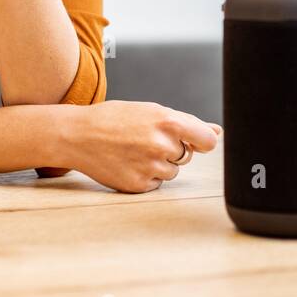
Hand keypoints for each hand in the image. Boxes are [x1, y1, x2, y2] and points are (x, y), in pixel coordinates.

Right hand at [54, 101, 222, 193]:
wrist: (78, 135)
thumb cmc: (115, 119)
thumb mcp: (151, 111)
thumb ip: (187, 123)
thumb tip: (217, 132)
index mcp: (168, 122)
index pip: (206, 140)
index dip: (203, 141)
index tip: (196, 142)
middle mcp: (162, 146)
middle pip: (186, 155)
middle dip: (172, 149)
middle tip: (146, 139)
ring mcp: (151, 167)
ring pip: (172, 171)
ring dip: (160, 163)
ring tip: (134, 150)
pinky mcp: (139, 185)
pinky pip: (156, 183)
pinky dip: (146, 176)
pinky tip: (128, 163)